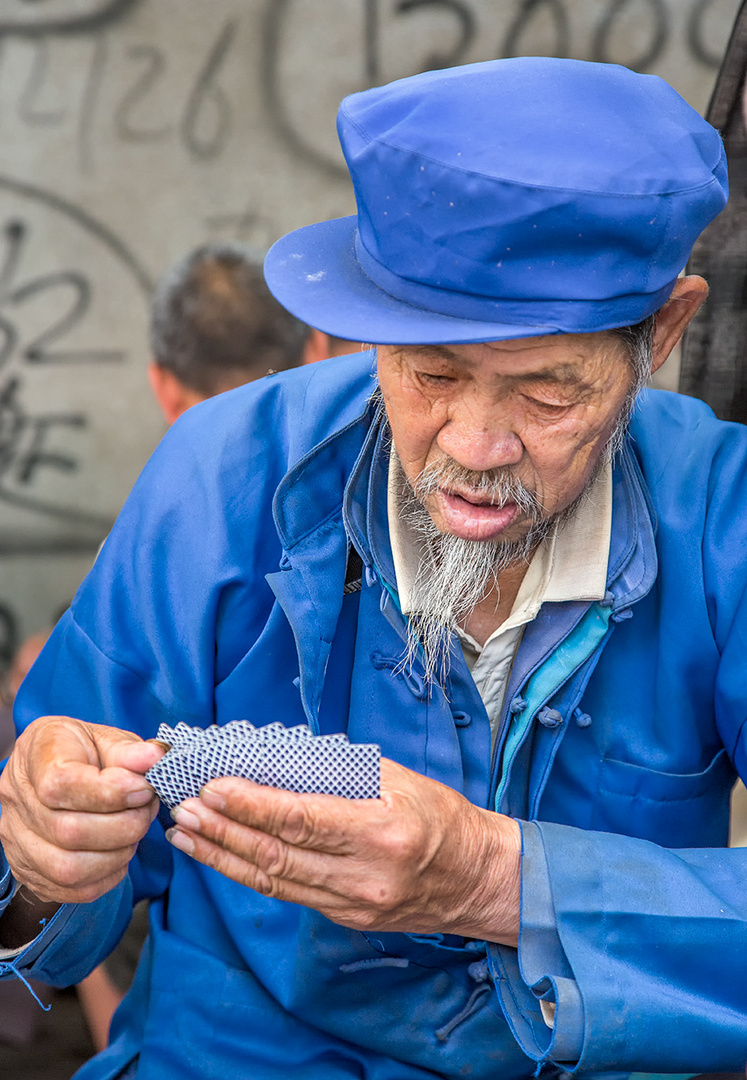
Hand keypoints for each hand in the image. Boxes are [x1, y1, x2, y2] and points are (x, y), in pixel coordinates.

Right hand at [0, 716, 164, 905]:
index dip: (110, 792)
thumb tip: (157, 758)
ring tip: (135, 830)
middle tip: (147, 808)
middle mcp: (18, 800)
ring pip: (69, 868)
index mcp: (35, 755)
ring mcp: (18, 840)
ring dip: (118, 853)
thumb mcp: (106, 738)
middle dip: (125, 825)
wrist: (58, 769)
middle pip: (69, 831)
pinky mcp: (30, 871)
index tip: (143, 788)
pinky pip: (73, 890)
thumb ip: (129, 750)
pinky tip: (120, 850)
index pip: (60, 784)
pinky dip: (108, 875)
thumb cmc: (83, 751)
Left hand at [167, 758, 520, 944]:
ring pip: (273, 880)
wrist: (476, 878)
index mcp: (381, 830)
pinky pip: (287, 894)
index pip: (301, 819)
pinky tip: (221, 855)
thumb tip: (276, 757)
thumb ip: (338, 771)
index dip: (251, 805)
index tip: (213, 786)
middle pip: (277, 855)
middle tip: (184, 805)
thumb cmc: (439, 816)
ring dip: (223, 855)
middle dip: (224, 830)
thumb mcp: (398, 778)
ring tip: (186, 831)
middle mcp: (363, 875)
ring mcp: (352, 904)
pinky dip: (247, 873)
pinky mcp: (344, 919)